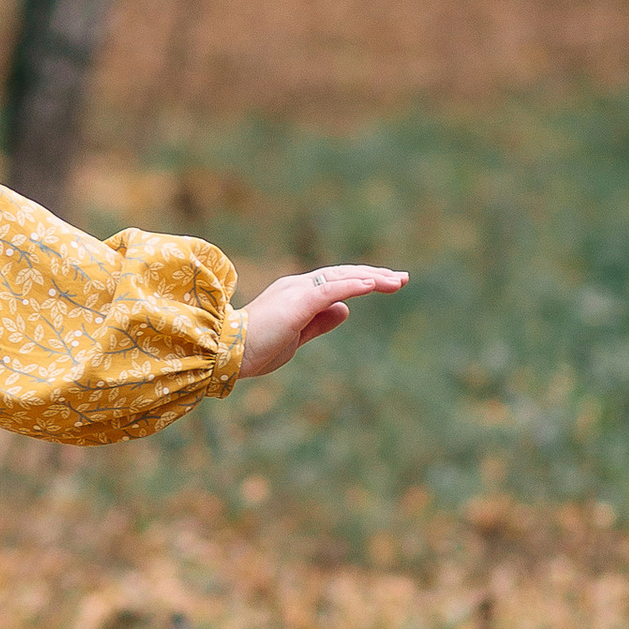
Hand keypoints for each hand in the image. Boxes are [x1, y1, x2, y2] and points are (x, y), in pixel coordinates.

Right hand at [238, 264, 406, 378]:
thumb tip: (346, 310)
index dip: (362, 280)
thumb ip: (320, 322)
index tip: (387, 283)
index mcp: (296, 294)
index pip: (336, 282)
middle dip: (375, 275)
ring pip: (341, 278)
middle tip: (401, 278)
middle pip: (343, 274)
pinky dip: (353, 285)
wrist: (226, 353)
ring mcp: (296, 291)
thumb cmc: (254, 349)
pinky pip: (331, 289)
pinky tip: (374, 284)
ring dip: (371, 277)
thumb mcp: (296, 337)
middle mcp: (297, 286)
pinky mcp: (297, 302)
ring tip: (396, 280)